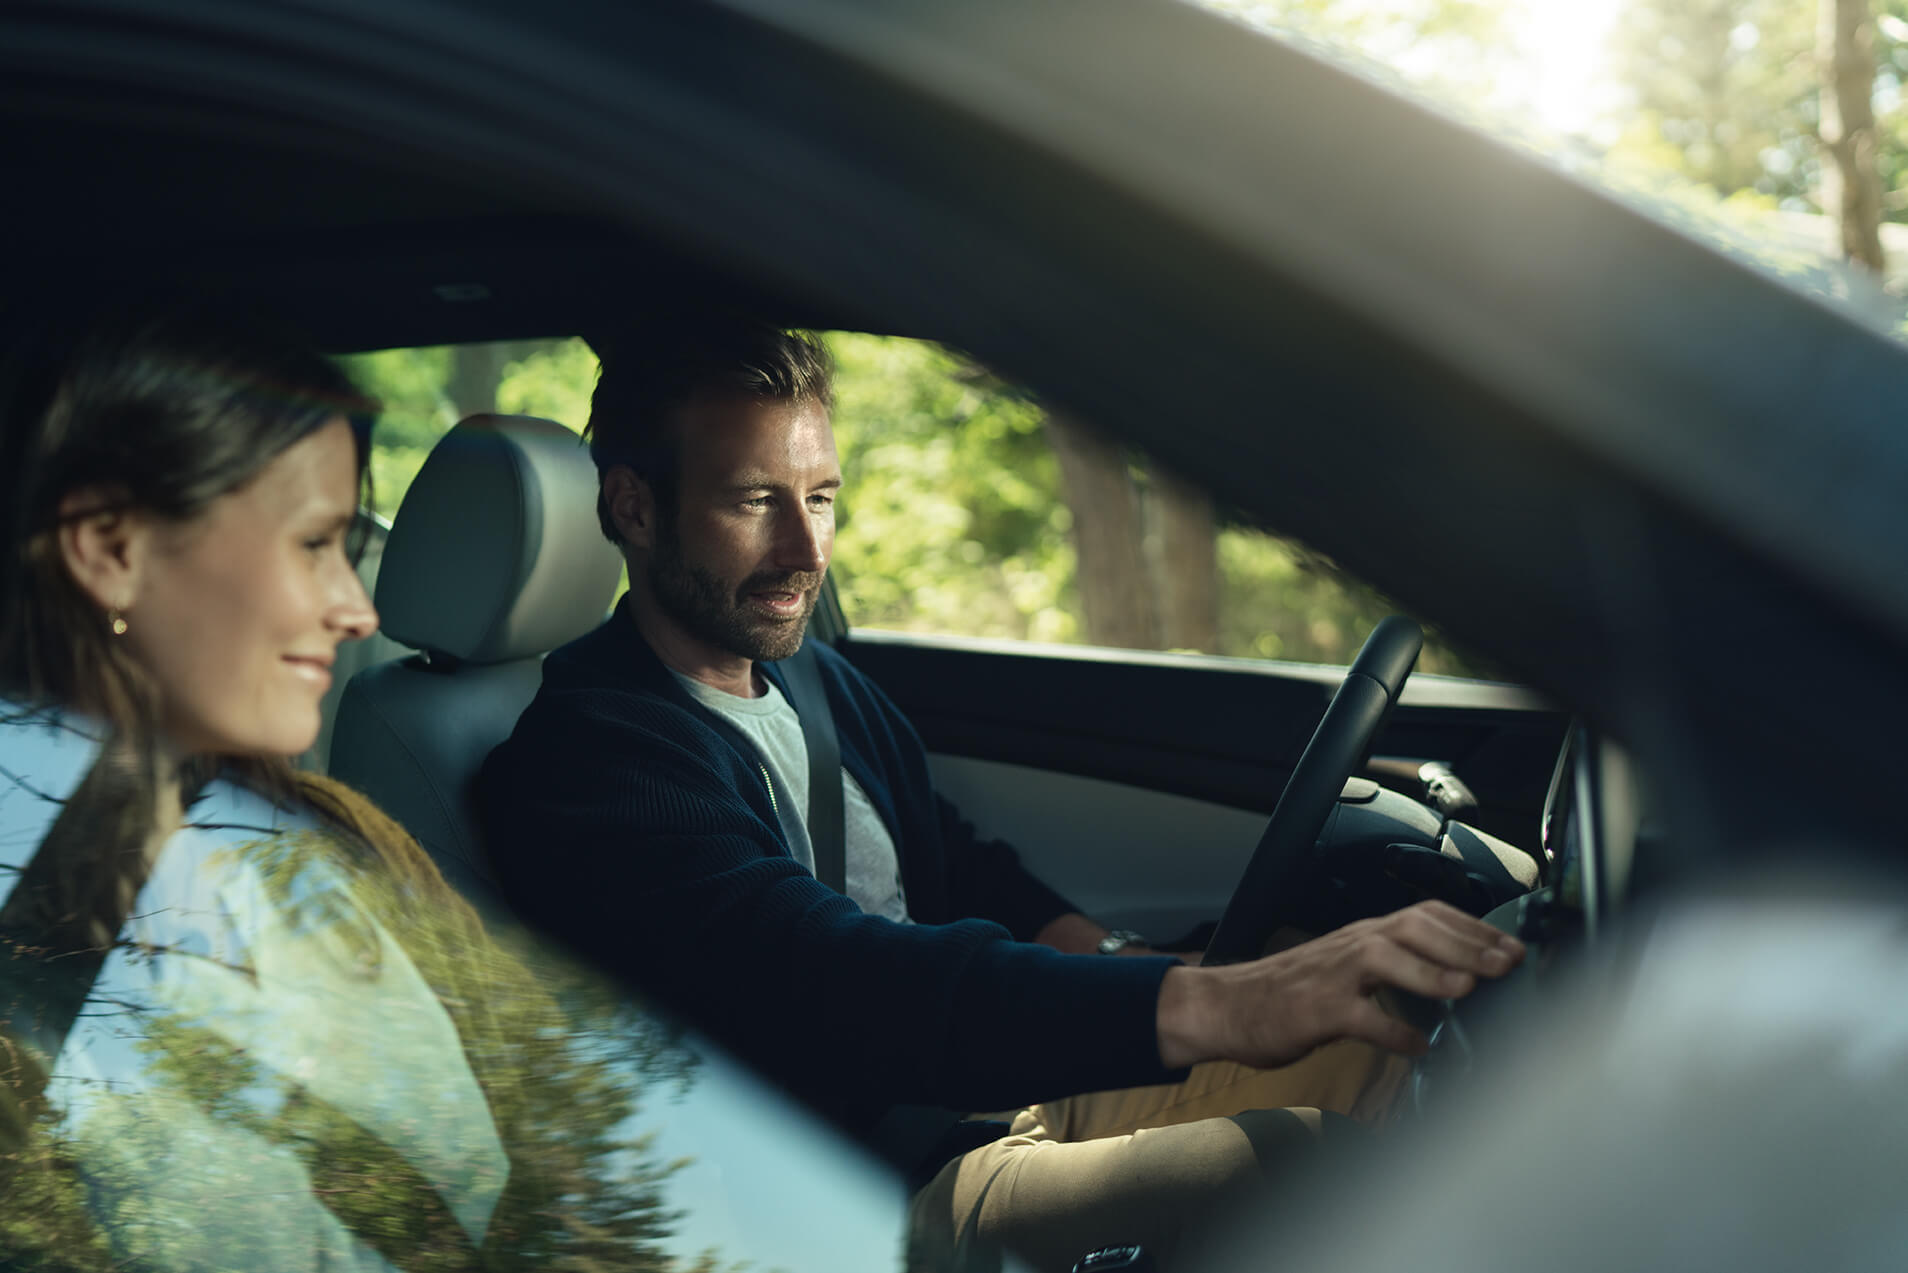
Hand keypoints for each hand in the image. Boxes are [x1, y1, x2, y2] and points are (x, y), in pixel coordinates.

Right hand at [1153, 900, 1521, 1069]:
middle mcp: (1351, 946)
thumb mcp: (1345, 969)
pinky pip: (1359, 1018)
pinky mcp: (1315, 1010)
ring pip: (1386, 959)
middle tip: (1507, 963)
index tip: (1509, 944)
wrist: (1226, 1006)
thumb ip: (1391, 971)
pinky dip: (1392, 1032)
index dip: (1470, 927)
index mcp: (1363, 935)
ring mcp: (1332, 976)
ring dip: (1431, 971)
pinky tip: (1418, 1047)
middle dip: (1465, 943)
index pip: (1425, 915)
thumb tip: (1449, 981)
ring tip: (1469, 987)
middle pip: (1413, 928)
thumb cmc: (1288, 993)